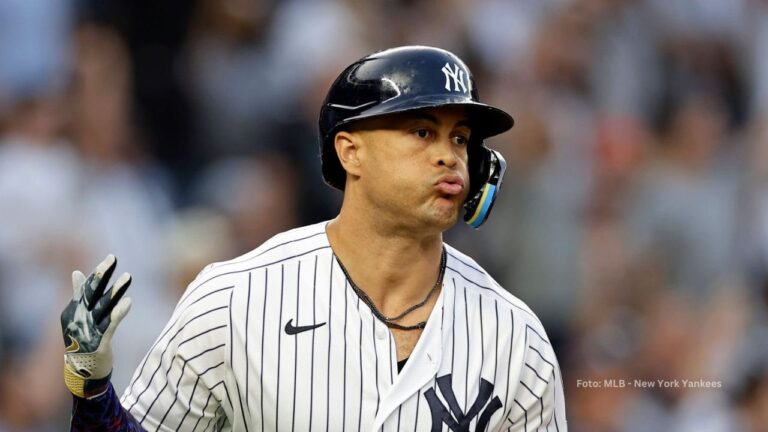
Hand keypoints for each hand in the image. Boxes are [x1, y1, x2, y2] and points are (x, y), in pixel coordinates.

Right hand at [60, 255, 131, 398]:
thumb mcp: (77, 317)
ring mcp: (88, 331)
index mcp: (72, 311)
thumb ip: (78, 295)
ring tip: (128, 276)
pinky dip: (118, 313)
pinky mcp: (99, 343)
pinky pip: (110, 325)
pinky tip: (128, 301)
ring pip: (104, 307)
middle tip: (113, 258)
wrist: (82, 373)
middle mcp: (78, 319)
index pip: (85, 289)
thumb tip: (76, 272)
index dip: (98, 274)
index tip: (110, 259)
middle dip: (102, 275)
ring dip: (115, 291)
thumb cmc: (82, 340)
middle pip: (92, 293)